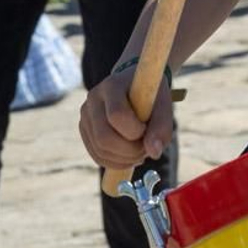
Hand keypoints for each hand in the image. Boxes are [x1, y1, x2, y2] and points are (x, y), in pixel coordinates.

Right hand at [80, 62, 174, 179]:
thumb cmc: (150, 96)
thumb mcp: (162, 105)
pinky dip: (116, 162)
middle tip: (146, 149)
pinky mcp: (85, 129)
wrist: (135, 87)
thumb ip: (161, 126)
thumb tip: (154, 153)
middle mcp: (93, 98)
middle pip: (104, 137)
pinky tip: (130, 156)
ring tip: (140, 152)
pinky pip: (97, 155)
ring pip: (100, 150)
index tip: (147, 129)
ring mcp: (85, 115)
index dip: (135, 131)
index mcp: (112, 85)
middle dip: (130, 151)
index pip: (117, 115)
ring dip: (125, 159)